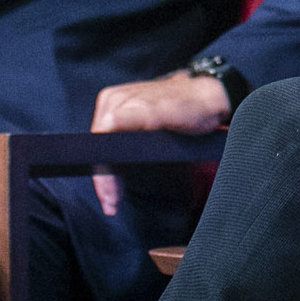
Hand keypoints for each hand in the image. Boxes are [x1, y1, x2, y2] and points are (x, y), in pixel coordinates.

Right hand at [88, 72, 231, 215]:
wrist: (202, 96)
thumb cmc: (193, 108)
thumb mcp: (175, 114)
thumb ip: (147, 116)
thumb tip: (112, 123)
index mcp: (124, 102)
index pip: (100, 139)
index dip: (103, 171)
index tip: (109, 195)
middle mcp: (115, 100)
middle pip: (97, 146)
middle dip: (102, 178)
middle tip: (111, 204)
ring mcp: (113, 103)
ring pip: (98, 145)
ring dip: (104, 173)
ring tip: (112, 197)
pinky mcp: (116, 110)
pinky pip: (105, 139)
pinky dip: (109, 161)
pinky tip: (115, 178)